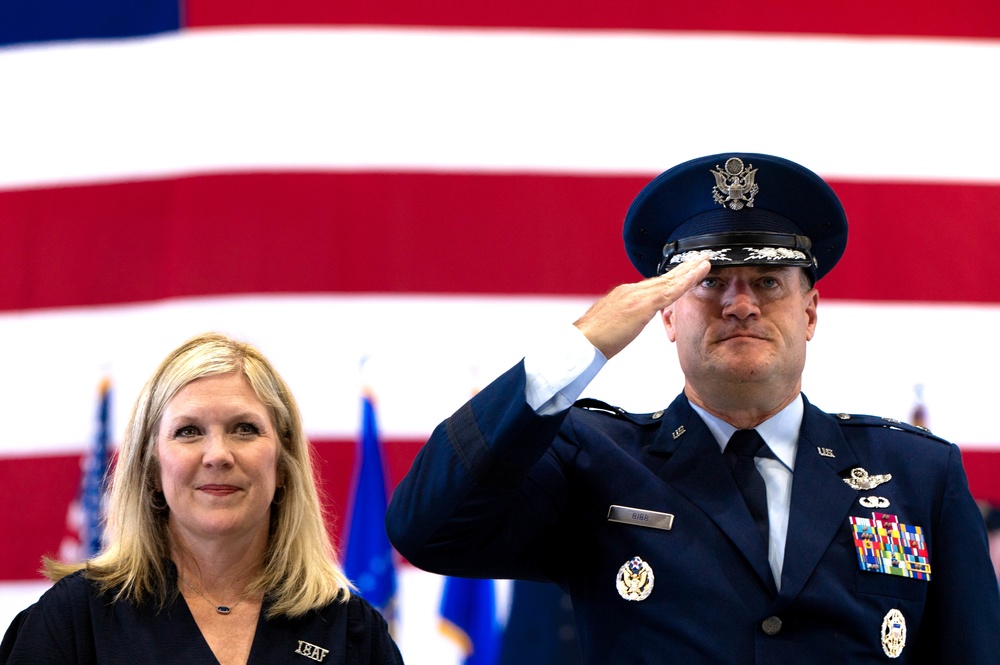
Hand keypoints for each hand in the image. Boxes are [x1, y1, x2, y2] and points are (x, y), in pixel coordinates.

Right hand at [573, 259, 710, 358]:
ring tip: (706, 262)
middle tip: (701, 259)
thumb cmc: (593, 339)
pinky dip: (687, 281)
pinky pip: (671, 291)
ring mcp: (637, 295)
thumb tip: (630, 320)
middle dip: (684, 268)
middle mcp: (631, 290)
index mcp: (624, 294)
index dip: (671, 277)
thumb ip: (624, 319)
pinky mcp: (642, 305)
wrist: (582, 341)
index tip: (684, 271)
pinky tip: (699, 275)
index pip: (654, 284)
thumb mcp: (612, 325)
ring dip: (690, 270)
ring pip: (670, 280)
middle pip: (664, 277)